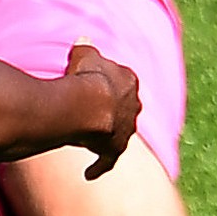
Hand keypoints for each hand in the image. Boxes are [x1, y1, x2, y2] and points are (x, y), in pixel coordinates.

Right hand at [55, 41, 141, 178]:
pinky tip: (89, 174)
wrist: (87, 105)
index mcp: (129, 81)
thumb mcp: (84, 54)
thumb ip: (86, 48)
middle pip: (125, 109)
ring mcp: (126, 129)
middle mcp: (133, 106)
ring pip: (119, 134)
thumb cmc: (86, 76)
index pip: (122, 82)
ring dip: (108, 137)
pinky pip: (107, 161)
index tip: (98, 88)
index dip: (108, 84)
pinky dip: (99, 167)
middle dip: (115, 111)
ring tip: (92, 140)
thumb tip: (83, 40)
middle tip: (100, 114)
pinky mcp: (114, 149)